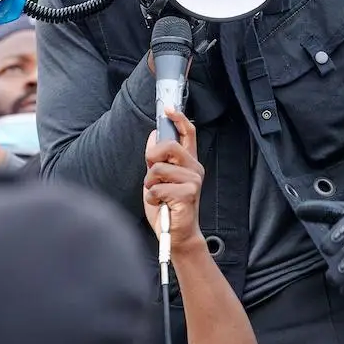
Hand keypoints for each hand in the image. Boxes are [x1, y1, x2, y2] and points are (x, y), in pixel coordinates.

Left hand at [143, 108, 205, 253]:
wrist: (177, 235)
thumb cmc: (167, 207)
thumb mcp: (157, 179)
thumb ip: (157, 159)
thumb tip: (154, 135)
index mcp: (188, 162)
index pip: (188, 133)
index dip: (179, 118)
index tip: (169, 109)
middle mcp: (194, 168)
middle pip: (169, 145)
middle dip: (152, 157)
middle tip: (151, 173)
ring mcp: (193, 180)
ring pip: (159, 168)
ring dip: (150, 184)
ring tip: (158, 195)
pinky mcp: (188, 193)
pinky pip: (158, 187)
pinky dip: (152, 197)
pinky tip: (161, 204)